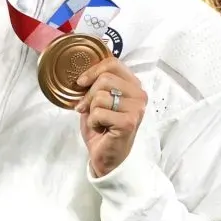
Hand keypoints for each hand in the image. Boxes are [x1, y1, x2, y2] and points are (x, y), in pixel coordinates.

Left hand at [74, 57, 147, 177]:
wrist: (107, 157)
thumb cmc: (103, 128)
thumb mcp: (98, 100)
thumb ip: (97, 85)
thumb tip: (82, 76)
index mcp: (133, 85)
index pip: (112, 63)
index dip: (92, 70)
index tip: (81, 83)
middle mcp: (139, 94)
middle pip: (104, 79)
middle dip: (89, 96)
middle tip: (88, 110)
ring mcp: (136, 109)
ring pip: (100, 96)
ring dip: (91, 111)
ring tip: (99, 122)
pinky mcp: (129, 122)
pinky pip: (99, 113)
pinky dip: (93, 122)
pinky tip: (102, 129)